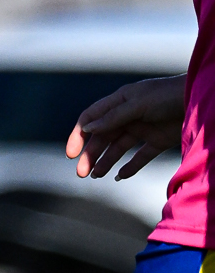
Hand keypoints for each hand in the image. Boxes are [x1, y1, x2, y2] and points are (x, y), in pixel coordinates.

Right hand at [66, 75, 185, 180]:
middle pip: (103, 137)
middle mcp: (128, 115)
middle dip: (90, 155)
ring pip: (119, 148)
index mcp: (120, 101)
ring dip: (106, 162)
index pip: (91, 118)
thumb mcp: (138, 104)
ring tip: (96, 176)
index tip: (71, 154)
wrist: (201, 101)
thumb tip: (88, 129)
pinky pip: (140, 156)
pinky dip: (130, 166)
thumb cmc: (169, 95)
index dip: (78, 135)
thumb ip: (113, 117)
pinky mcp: (159, 141)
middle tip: (82, 173)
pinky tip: (119, 176)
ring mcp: (143, 129)